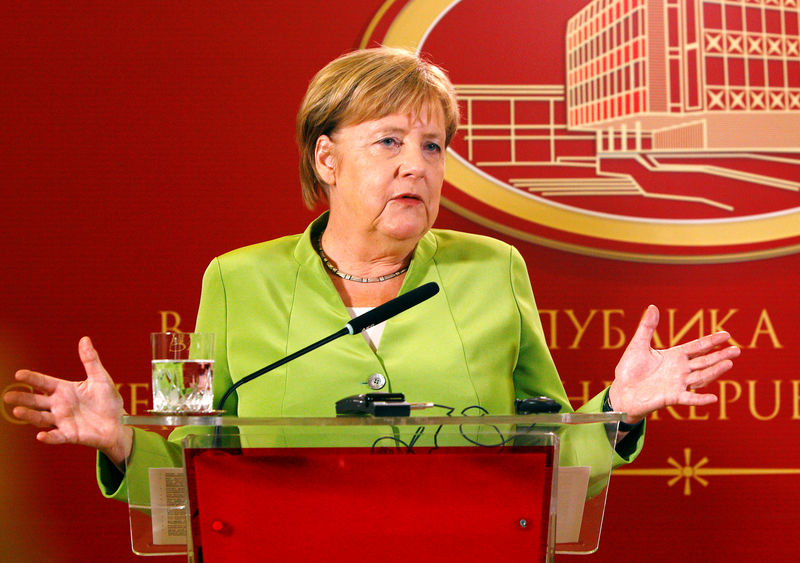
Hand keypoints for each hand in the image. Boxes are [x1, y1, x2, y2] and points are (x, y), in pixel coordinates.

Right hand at [4, 337, 132, 466]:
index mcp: (64, 390)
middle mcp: (59, 405)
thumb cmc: (108, 400)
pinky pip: (57, 437)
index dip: (32, 378)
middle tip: (8, 396)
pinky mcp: (70, 435)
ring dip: (30, 415)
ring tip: (17, 412)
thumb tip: (85, 338)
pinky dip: (49, 437)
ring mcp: (63, 421)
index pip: (44, 382)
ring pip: (41, 418)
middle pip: (36, 401)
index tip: (18, 374)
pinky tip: (40, 436)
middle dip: (22, 398)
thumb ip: (91, 360)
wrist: (118, 422)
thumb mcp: (101, 378)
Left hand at [608, 305, 740, 422]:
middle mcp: (679, 370)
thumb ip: (646, 328)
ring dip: (714, 372)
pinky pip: (688, 398)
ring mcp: (677, 384)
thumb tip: (652, 306)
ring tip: (729, 364)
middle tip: (737, 350)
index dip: (711, 341)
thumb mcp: (638, 346)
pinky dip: (700, 399)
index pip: (697, 347)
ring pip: (700, 377)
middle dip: (720, 355)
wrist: (622, 391)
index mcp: (674, 356)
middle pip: (704, 361)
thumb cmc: (630, 369)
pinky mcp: (671, 397)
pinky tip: (713, 398)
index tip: (727, 335)